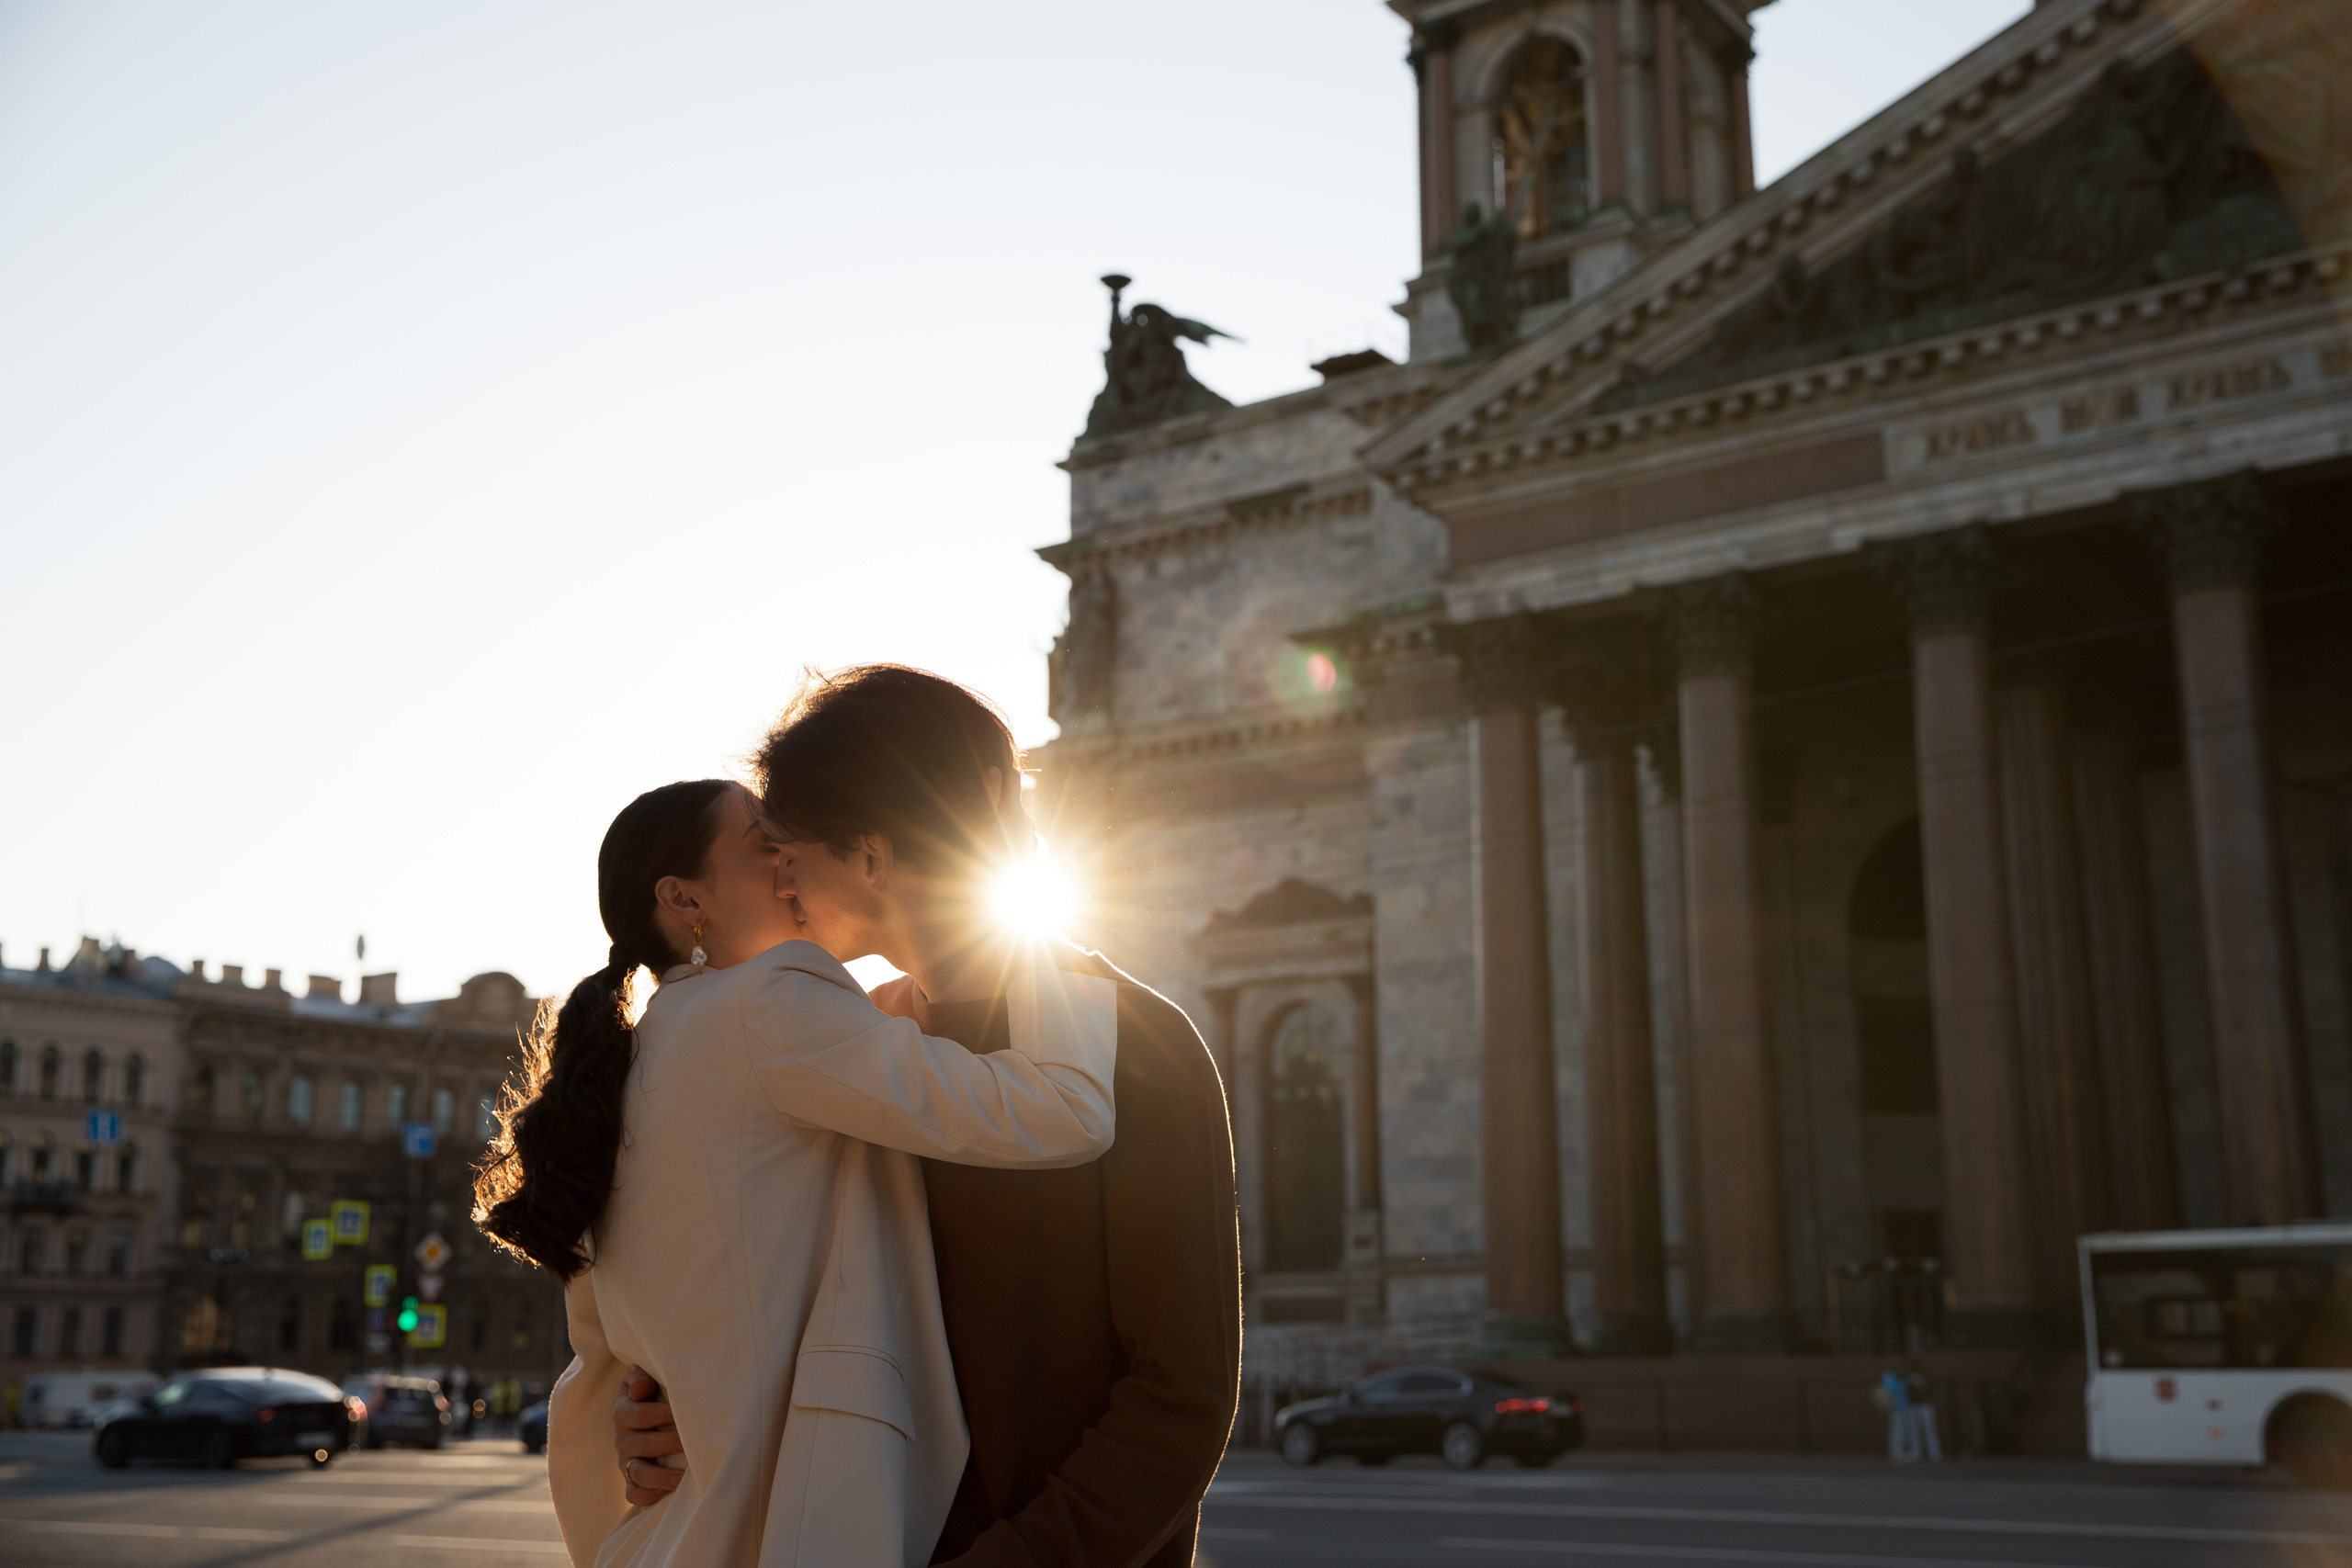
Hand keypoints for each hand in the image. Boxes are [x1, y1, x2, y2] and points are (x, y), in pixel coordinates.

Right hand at [612, 1374, 683, 1504]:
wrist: (643, 1409)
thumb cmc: (651, 1391)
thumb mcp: (644, 1378)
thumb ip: (642, 1379)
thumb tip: (641, 1385)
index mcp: (623, 1411)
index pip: (640, 1415)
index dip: (663, 1415)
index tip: (686, 1413)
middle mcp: (622, 1438)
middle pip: (641, 1445)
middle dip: (668, 1445)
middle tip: (693, 1444)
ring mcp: (625, 1461)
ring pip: (637, 1473)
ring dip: (659, 1477)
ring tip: (681, 1479)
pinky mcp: (631, 1479)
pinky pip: (632, 1493)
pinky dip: (647, 1496)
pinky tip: (666, 1494)